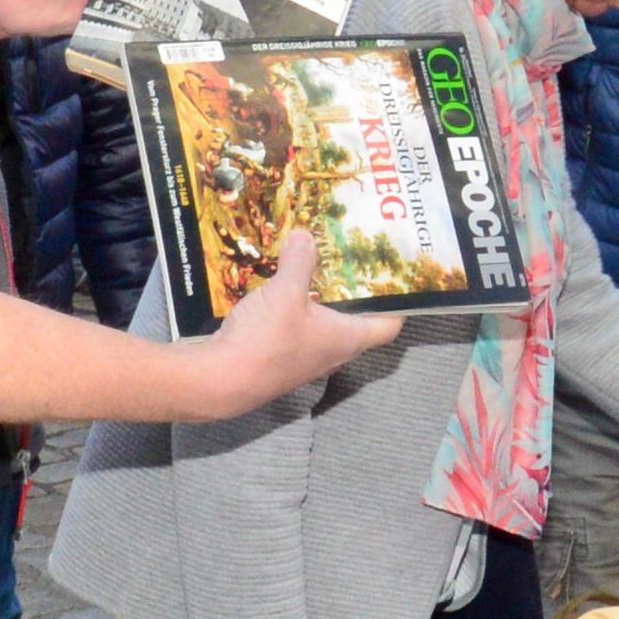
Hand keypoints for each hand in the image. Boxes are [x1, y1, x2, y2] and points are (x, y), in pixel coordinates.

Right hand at [192, 229, 397, 416]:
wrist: (220, 381)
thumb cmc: (266, 340)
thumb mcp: (285, 291)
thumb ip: (299, 261)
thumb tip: (305, 236)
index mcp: (348, 339)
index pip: (389, 325)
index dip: (398, 303)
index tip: (395, 277)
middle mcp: (334, 353)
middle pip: (357, 322)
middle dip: (356, 293)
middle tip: (352, 262)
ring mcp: (307, 359)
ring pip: (325, 326)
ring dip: (324, 301)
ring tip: (318, 269)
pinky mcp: (281, 359)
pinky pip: (299, 330)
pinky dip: (297, 311)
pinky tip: (283, 290)